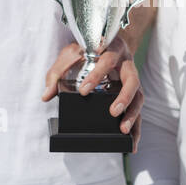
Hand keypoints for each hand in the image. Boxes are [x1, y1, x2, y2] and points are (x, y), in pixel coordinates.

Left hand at [42, 34, 143, 150]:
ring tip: (123, 130)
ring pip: (139, 96)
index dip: (97, 75)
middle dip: (124, 97)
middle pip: (132, 80)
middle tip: (113, 112)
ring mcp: (133, 79)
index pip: (107, 60)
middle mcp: (126, 64)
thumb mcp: (70, 55)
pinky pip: (137, 110)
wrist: (107, 42)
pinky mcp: (134, 93)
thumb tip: (47, 95)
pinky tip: (132, 142)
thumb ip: (57, 72)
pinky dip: (136, 126)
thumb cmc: (87, 50)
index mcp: (111, 51)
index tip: (84, 90)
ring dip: (132, 114)